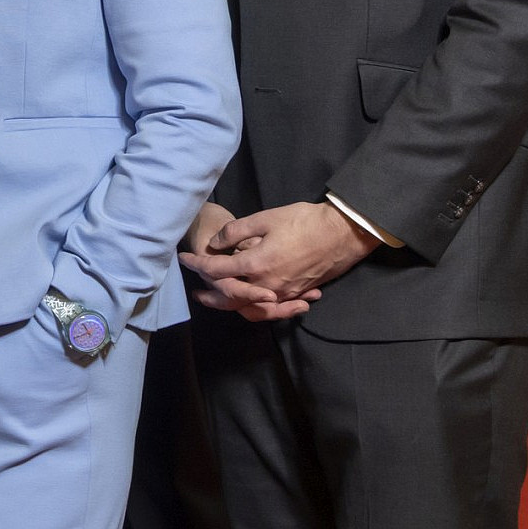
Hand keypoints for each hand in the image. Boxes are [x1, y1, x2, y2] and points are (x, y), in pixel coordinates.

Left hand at [181, 200, 371, 320]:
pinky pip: (274, 310)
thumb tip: (216, 244)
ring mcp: (284, 292)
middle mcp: (268, 284)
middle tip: (197, 293)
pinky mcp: (298, 293)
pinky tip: (254, 303)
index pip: (217, 270)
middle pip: (231, 298)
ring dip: (234, 307)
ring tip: (222, 302)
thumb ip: (236, 231)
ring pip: (253, 309)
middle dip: (211, 296)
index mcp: (256, 263)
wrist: (343, 233)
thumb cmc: (304, 221)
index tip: (184, 259)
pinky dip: (260, 310)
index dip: (197, 265)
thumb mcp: (265, 218)